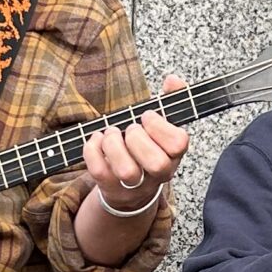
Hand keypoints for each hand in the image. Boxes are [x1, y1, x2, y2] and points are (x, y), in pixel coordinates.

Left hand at [82, 73, 190, 212]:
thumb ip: (171, 99)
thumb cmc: (147, 149)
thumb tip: (172, 80)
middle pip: (157, 163)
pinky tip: (96, 140)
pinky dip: (93, 150)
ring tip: (111, 134)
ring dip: (114, 145)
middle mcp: (158, 174)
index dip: (160, 127)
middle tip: (129, 129)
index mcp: (174, 155)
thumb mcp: (162, 127)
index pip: (178, 144)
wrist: (131, 192)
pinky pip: (100, 171)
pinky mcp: (110, 188)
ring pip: (127, 171)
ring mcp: (134, 185)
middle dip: (138, 138)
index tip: (146, 117)